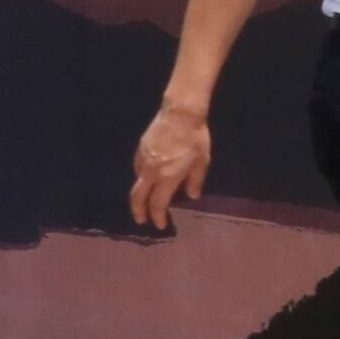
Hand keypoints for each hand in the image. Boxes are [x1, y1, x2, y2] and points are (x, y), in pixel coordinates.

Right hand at [130, 97, 213, 228]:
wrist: (180, 113)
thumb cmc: (195, 138)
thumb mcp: (202, 161)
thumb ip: (195, 181)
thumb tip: (191, 196)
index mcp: (167, 177)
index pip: (158, 204)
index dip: (158, 217)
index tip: (160, 225)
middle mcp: (151, 171)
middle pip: (138, 197)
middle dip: (138, 212)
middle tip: (142, 220)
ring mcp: (143, 159)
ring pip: (137, 182)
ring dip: (141, 193)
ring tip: (149, 198)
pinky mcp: (140, 149)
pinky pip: (138, 168)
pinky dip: (142, 177)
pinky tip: (149, 176)